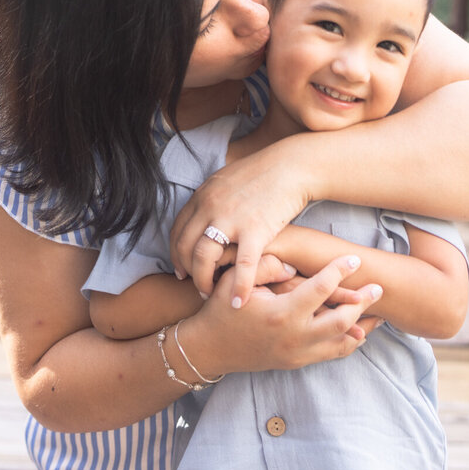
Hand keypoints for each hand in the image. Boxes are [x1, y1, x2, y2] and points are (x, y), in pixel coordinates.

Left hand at [169, 139, 313, 306]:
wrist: (292, 166)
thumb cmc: (264, 173)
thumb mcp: (227, 179)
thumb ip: (212, 197)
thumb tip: (203, 209)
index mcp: (203, 196)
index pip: (178, 231)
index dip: (176, 254)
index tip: (181, 270)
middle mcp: (210, 207)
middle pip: (186, 247)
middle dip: (187, 271)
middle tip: (194, 285)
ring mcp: (231, 219)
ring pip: (204, 258)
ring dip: (204, 281)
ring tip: (210, 294)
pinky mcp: (255, 231)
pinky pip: (242, 266)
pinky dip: (238, 287)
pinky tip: (238, 303)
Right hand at [180, 255, 382, 375]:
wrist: (209, 348)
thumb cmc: (221, 308)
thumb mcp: (237, 281)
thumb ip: (266, 267)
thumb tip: (294, 266)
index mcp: (281, 313)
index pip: (320, 289)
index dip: (339, 272)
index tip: (354, 259)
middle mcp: (294, 336)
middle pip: (342, 319)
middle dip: (362, 302)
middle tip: (378, 288)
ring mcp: (297, 353)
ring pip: (342, 342)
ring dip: (362, 325)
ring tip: (378, 312)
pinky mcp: (296, 362)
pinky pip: (331, 355)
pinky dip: (349, 343)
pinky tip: (359, 331)